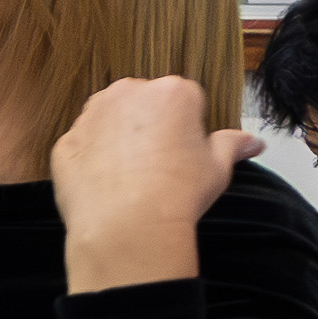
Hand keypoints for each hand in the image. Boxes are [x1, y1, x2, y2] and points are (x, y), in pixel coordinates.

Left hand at [50, 74, 258, 290]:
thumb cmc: (177, 194)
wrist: (128, 227)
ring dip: (118, 139)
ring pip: (108, 119)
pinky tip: (106, 186)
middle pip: (143, 103)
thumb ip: (233, 146)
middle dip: (150, 126)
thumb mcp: (217, 168)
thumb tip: (252, 143)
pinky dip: (91, 161)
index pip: (184, 99)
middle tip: (159, 165)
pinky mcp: (65, 142)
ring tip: (131, 177)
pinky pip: (82, 146)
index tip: (184, 153)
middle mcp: (128, 93)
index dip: (186, 128)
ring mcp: (91, 115)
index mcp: (172, 91)